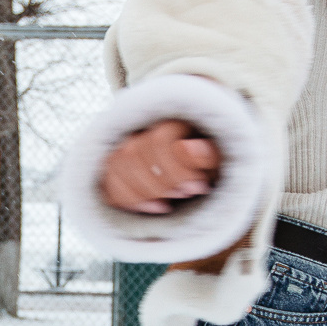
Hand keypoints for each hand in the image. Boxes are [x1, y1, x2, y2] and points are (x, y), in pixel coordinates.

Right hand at [99, 119, 221, 214]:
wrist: (201, 158)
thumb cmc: (211, 158)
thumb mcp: (220, 154)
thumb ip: (206, 152)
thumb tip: (184, 148)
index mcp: (168, 117)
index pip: (157, 141)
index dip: (176, 170)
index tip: (198, 188)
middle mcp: (141, 126)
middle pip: (130, 153)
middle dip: (158, 184)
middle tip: (184, 195)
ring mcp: (124, 142)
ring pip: (114, 164)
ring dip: (140, 193)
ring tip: (166, 205)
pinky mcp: (115, 163)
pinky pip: (106, 180)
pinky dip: (125, 199)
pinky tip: (149, 207)